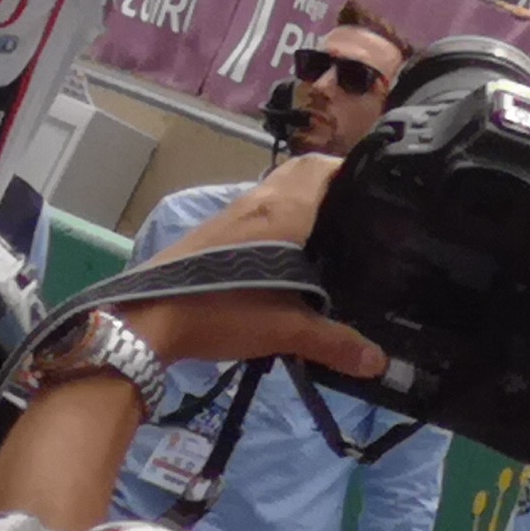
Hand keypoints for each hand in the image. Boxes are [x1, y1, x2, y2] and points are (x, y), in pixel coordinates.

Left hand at [121, 153, 384, 378]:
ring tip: (331, 233)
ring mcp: (231, 215)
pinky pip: (258, 212)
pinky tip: (290, 255)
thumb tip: (380, 363)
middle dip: (329, 184)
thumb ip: (334, 343)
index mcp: (281, 210)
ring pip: (276, 191)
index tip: (378, 187)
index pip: (319, 167)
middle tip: (359, 211)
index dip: (349, 169)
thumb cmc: (223, 310)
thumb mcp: (285, 330)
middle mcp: (257, 202)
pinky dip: (280, 220)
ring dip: (302, 201)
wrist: (150, 317)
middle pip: (299, 173)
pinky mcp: (214, 233)